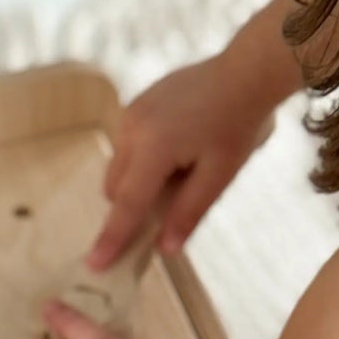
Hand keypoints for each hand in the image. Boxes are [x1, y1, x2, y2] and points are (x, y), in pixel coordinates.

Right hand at [88, 55, 276, 270]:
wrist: (244, 73)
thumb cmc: (238, 125)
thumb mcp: (220, 175)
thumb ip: (188, 212)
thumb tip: (165, 249)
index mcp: (153, 148)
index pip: (127, 204)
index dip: (112, 237)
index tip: (95, 264)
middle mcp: (132, 129)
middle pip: (116, 188)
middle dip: (135, 205)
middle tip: (177, 197)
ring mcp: (130, 113)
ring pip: (120, 167)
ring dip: (140, 181)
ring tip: (185, 165)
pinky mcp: (135, 105)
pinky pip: (128, 146)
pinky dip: (144, 160)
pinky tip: (180, 147)